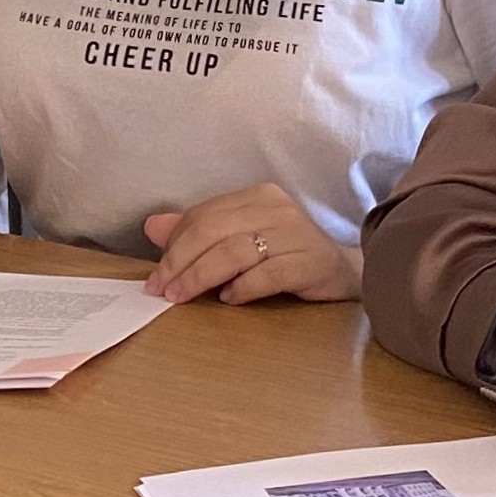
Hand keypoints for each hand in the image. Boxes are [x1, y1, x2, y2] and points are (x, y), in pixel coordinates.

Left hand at [141, 183, 358, 302]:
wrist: (343, 274)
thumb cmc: (287, 257)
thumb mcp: (241, 239)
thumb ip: (198, 232)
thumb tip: (152, 226)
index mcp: (257, 197)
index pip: (203, 216)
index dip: (174, 246)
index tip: (156, 277)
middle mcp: (277, 208)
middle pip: (213, 231)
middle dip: (180, 262)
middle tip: (162, 290)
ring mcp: (296, 234)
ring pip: (235, 252)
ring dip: (201, 277)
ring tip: (183, 297)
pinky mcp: (311, 262)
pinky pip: (268, 274)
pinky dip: (242, 287)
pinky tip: (229, 299)